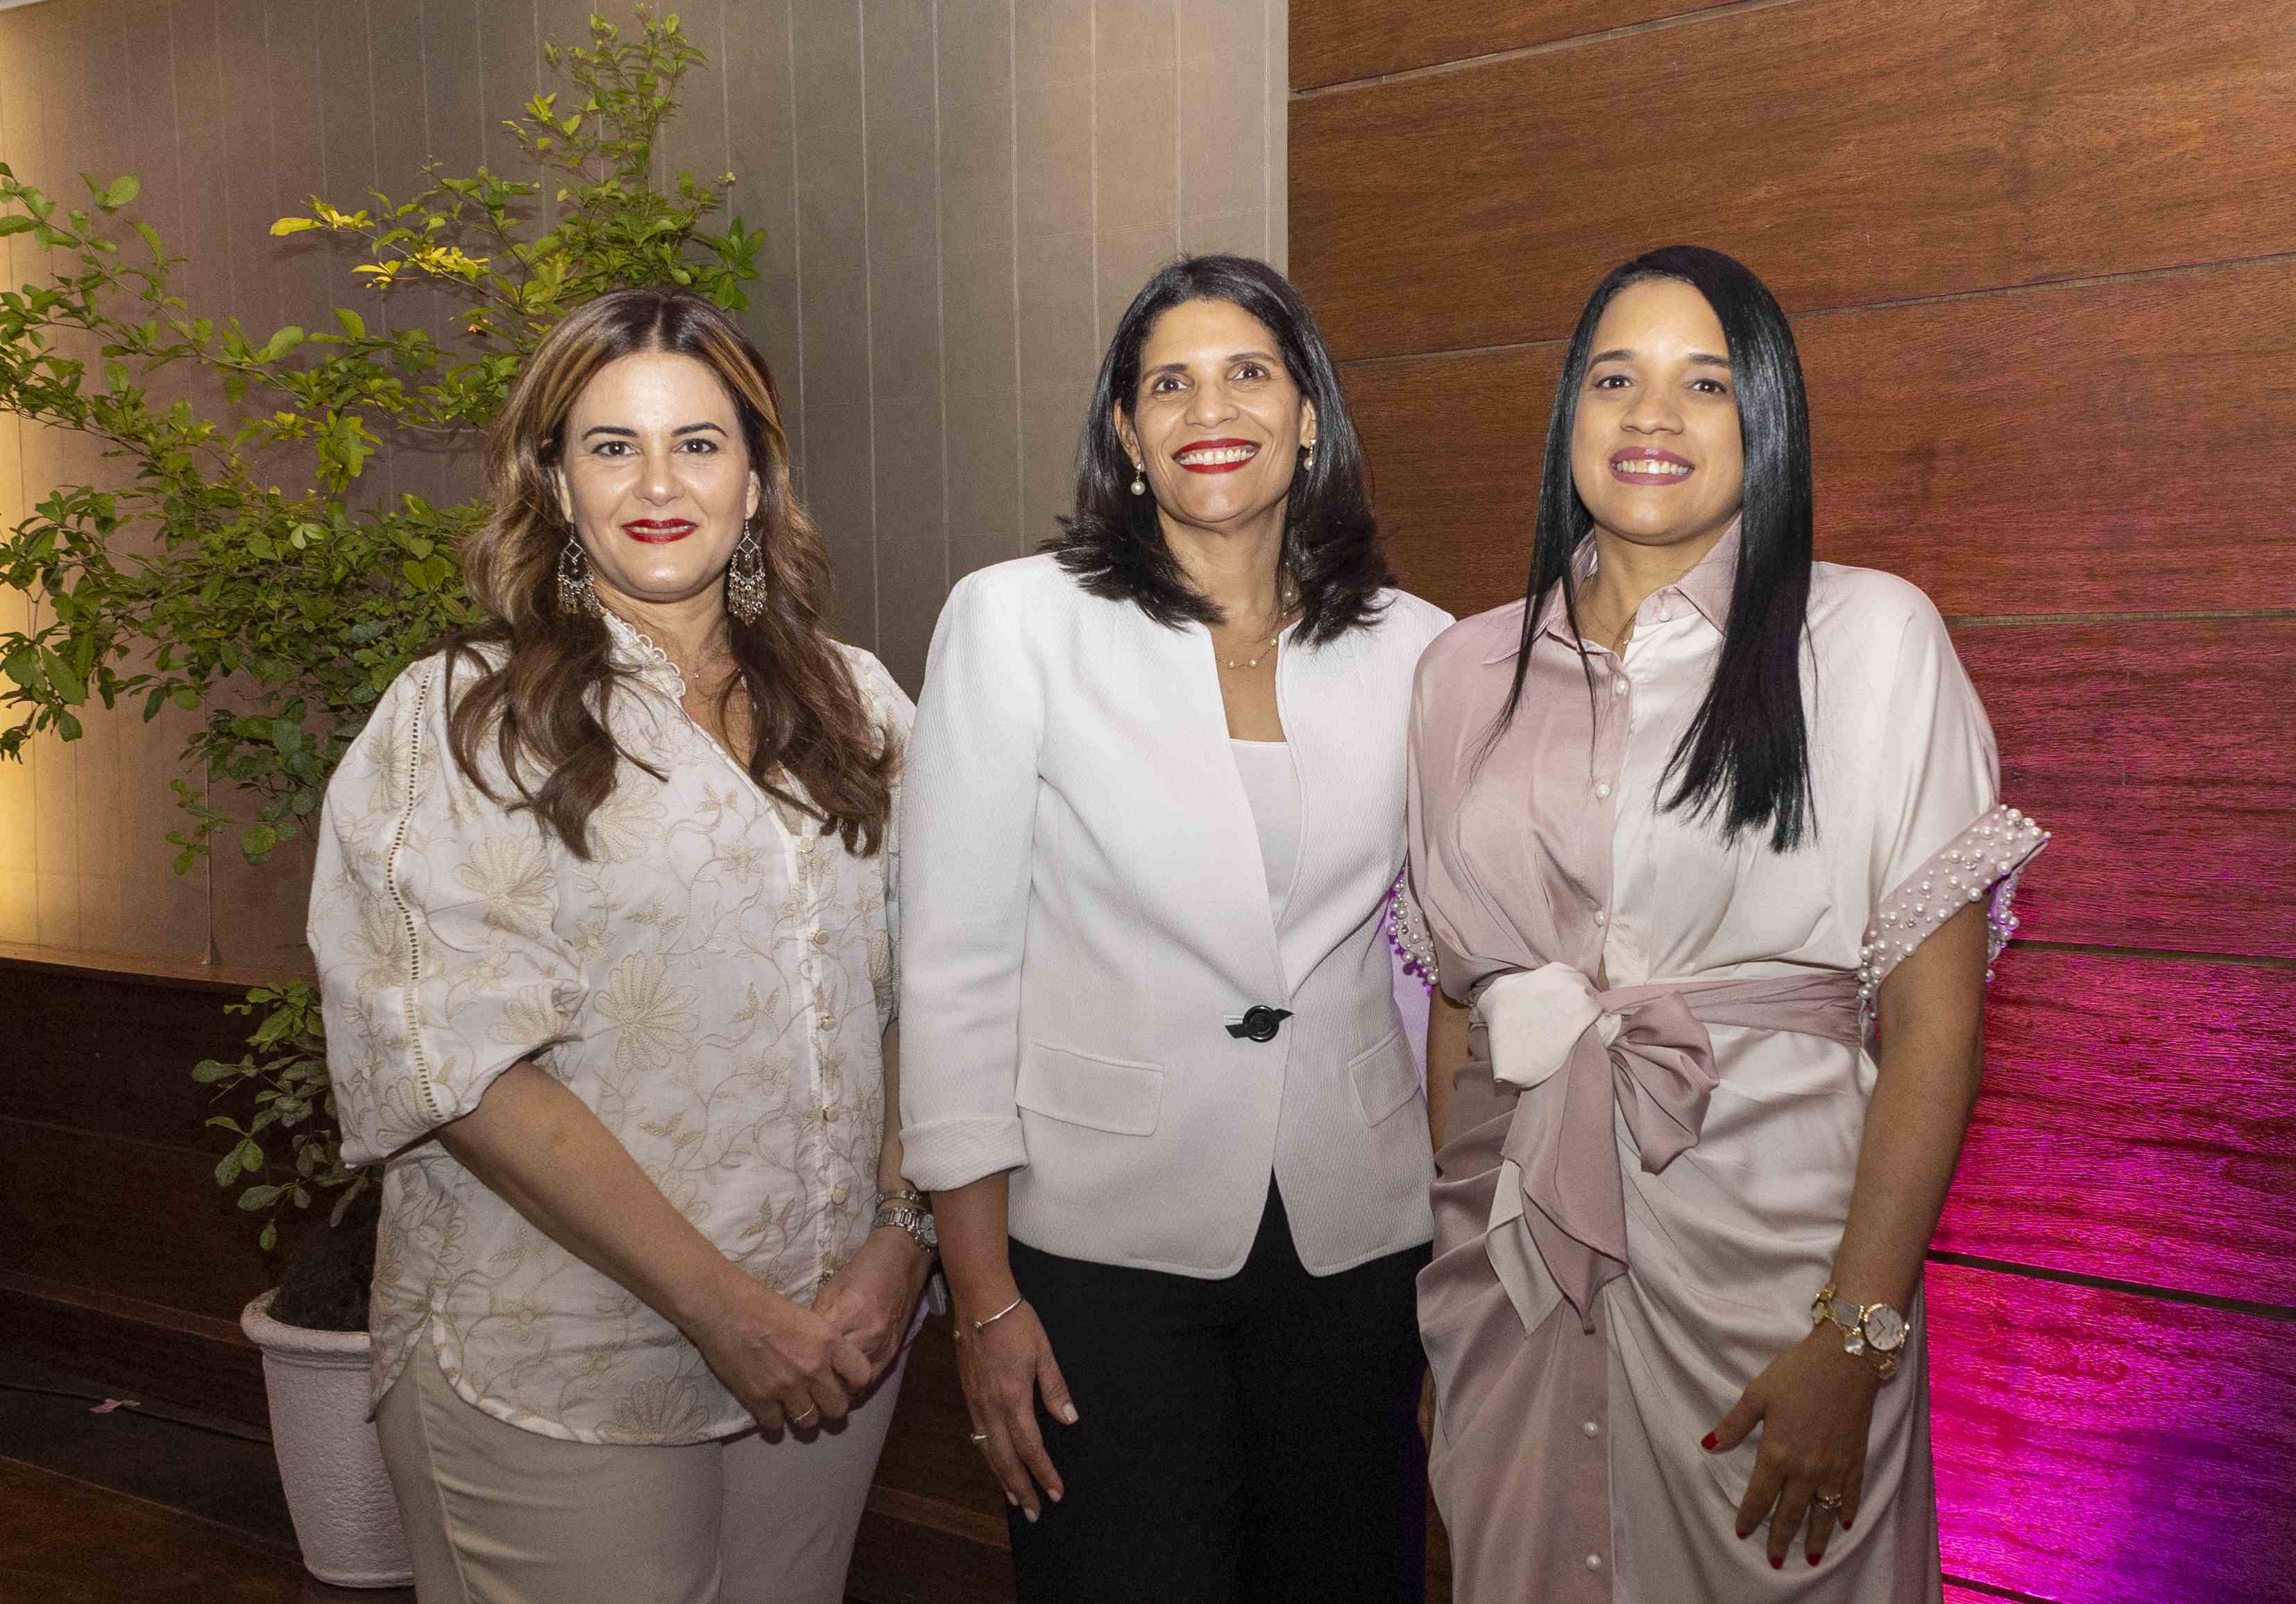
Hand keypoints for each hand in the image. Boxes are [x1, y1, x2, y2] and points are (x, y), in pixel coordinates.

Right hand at [684, 1272, 874, 1432]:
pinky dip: (774, 1420)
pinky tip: (770, 1408)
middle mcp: (812, 1368)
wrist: (724, 1308)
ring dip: (803, 1416)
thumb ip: (823, 1345)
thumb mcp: (807, 1318)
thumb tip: (831, 1367)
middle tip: (819, 1399)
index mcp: (828, 1342)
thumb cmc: (764, 1305)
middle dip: (830, 1406)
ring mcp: (786, 1387)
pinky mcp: (759, 1399)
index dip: (854, 1382)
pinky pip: (776, 1425)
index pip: (862, 1375)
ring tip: (794, 1405)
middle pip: (838, 1408)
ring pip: (809, 1422)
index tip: (844, 1382)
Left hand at [814, 1228, 929, 1379]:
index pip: (819, 1349)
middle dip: (818, 1378)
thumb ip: (818, 1317)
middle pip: (836, 1371)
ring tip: (820, 1383)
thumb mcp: (832, 1287)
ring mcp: (883, 1346)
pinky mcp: (893, 1353)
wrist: (903, 1261)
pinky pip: (870, 1380)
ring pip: (854, 1384)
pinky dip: (854, 1384)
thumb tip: (801, 1343)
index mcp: (849, 1312)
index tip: (790, 1362)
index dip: (802, 1359)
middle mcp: (869, 1334)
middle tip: (801, 1378)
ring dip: (836, 1386)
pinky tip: (842, 1379)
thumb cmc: (864, 1269)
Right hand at [955, 1297, 1077, 1521]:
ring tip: (1014, 1498)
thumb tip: (1069, 1420)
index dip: (1044, 1473)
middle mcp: (991, 1407)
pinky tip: (995, 1461)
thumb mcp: (1044, 1353)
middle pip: (1006, 1459)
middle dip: (1020, 1488)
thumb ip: (1055, 1389)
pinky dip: (988, 1456)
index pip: (1031, 1447)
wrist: (979, 1301)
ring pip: (988, 1451)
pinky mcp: (968, 1395)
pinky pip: (978, 1435)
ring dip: (1002, 1477)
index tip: (1056, 1493)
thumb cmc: (1015, 1323)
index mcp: (1013, 1399)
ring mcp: (976, 1402)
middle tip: (1033, 1513)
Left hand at [1705, 1326, 1880, 1568]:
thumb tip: (1708, 1445)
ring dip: (1815, 1538)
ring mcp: (1833, 1469)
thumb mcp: (1757, 1395)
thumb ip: (1733, 1425)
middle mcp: (1806, 1470)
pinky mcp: (1855, 1461)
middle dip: (1780, 1539)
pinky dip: (1846, 1513)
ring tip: (1809, 1558)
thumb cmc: (1797, 1374)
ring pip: (1822, 1513)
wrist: (1844, 1362)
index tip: (1742, 1533)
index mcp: (1777, 1454)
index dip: (1750, 1517)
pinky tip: (1843, 1525)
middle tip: (1774, 1561)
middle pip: (1790, 1513)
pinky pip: (1850, 1496)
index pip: (1759, 1496)